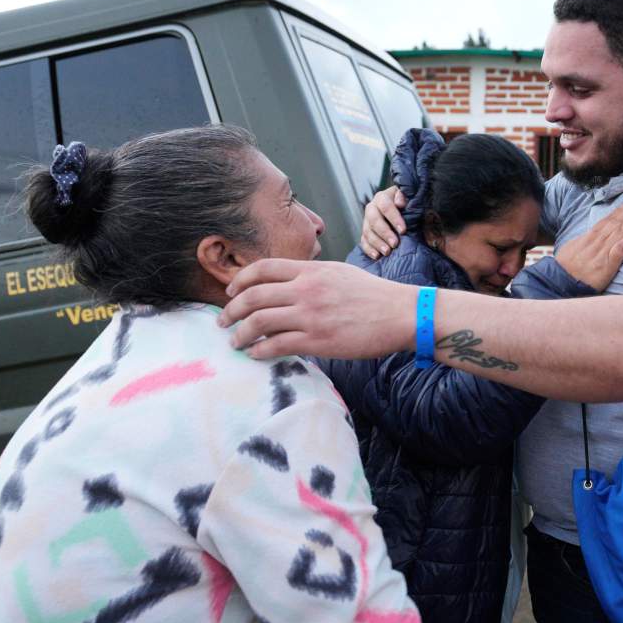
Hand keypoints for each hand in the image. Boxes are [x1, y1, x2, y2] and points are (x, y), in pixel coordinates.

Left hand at [217, 259, 413, 359]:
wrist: (401, 314)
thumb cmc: (374, 295)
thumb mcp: (339, 273)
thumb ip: (312, 276)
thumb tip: (290, 285)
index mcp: (311, 270)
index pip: (262, 268)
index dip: (240, 280)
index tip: (231, 292)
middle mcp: (306, 290)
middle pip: (253, 296)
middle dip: (230, 310)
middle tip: (222, 320)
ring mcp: (311, 315)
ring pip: (259, 322)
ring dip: (240, 333)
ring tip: (234, 341)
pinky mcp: (318, 340)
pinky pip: (277, 345)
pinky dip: (260, 351)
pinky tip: (256, 354)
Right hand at [360, 186, 407, 258]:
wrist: (403, 213)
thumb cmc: (410, 207)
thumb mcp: (412, 202)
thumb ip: (408, 200)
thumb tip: (400, 203)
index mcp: (383, 197)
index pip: (385, 205)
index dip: (393, 218)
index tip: (403, 230)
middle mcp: (372, 207)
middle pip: (374, 219)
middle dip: (384, 232)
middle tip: (394, 244)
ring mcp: (367, 220)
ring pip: (367, 231)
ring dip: (377, 243)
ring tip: (387, 252)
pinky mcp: (366, 233)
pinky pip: (363, 241)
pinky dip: (369, 249)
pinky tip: (376, 256)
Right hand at [555, 198, 622, 290]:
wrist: (559, 283)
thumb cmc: (565, 267)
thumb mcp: (572, 247)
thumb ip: (585, 239)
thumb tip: (594, 231)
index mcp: (588, 237)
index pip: (607, 220)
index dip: (620, 211)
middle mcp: (596, 243)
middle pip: (616, 223)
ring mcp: (601, 254)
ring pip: (619, 233)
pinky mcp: (606, 266)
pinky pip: (618, 250)